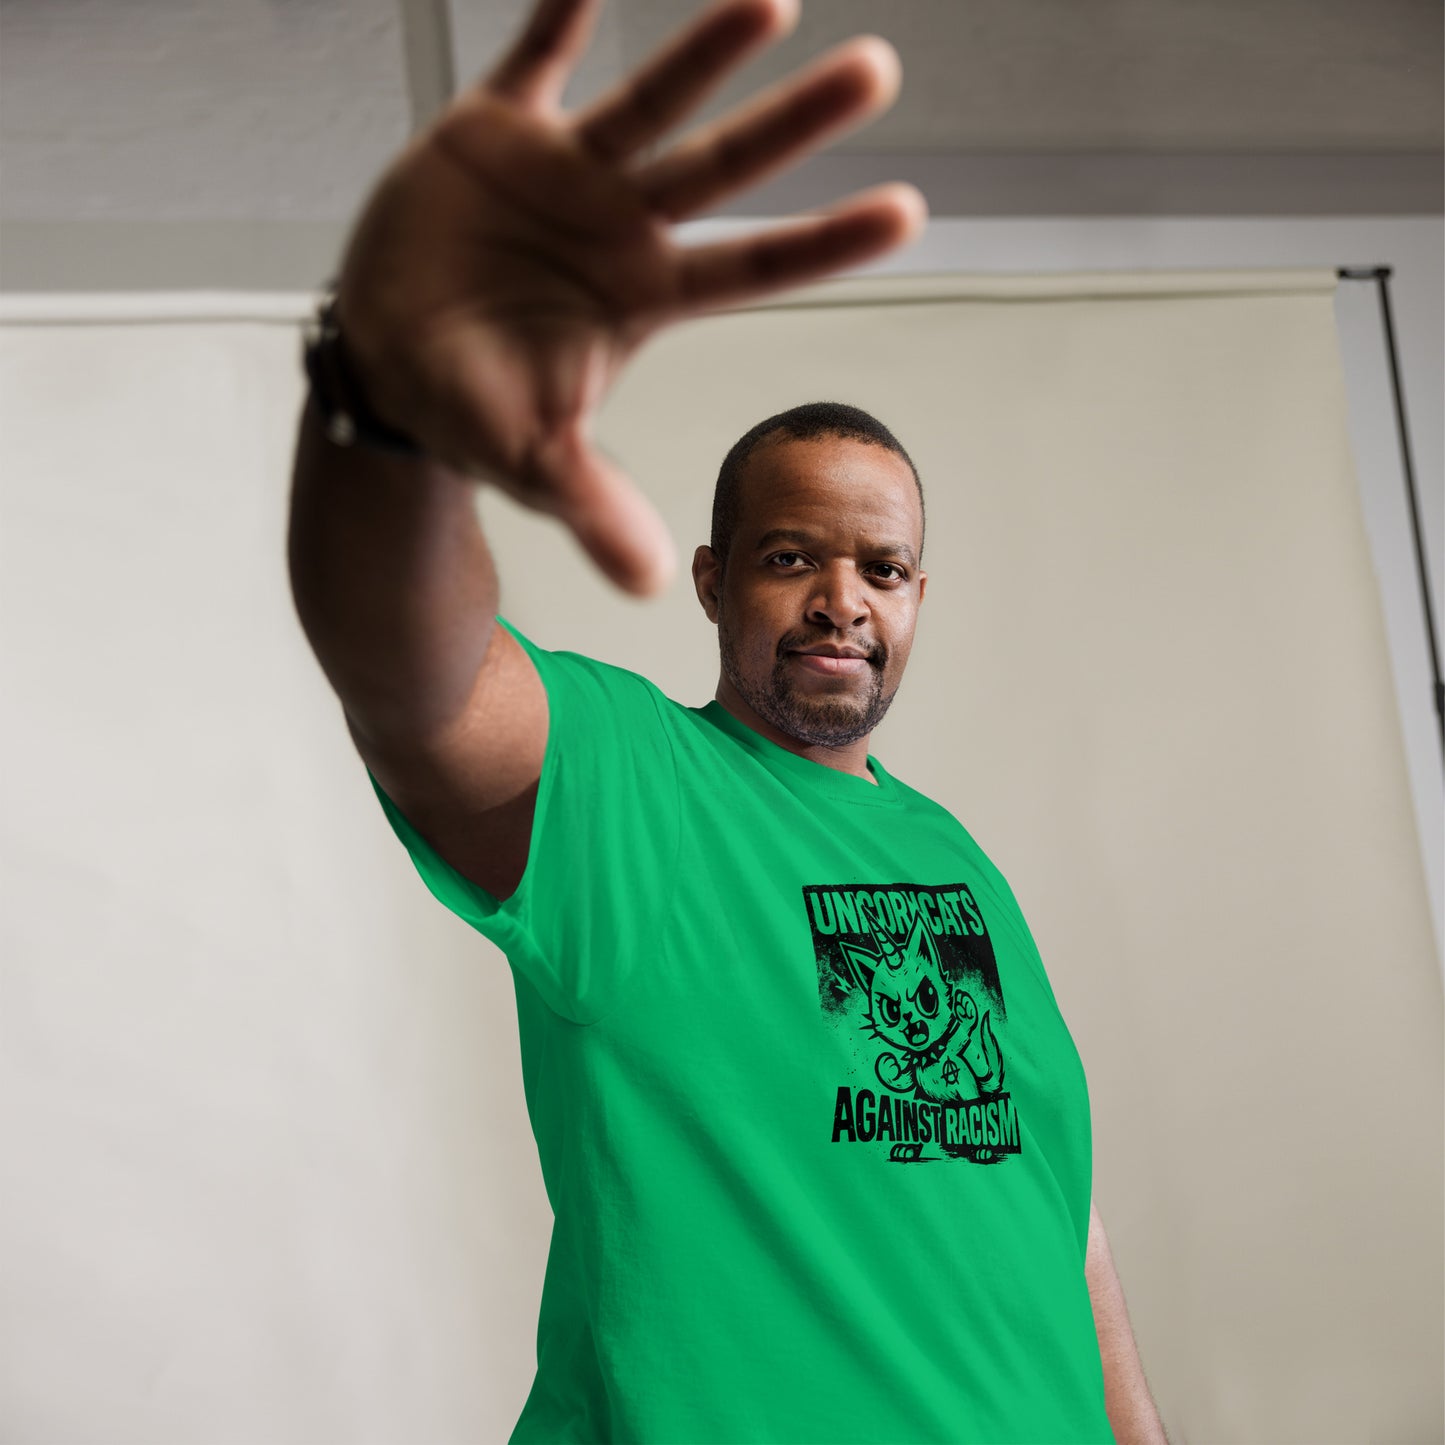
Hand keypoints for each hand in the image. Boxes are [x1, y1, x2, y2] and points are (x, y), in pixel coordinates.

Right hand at [332, 0, 926, 595]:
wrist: (387, 360)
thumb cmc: (473, 409)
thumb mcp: (534, 463)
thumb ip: (594, 507)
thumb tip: (651, 584)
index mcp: (644, 297)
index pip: (754, 268)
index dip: (826, 243)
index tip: (909, 213)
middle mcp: (620, 226)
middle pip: (723, 168)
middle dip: (795, 123)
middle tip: (879, 73)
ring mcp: (563, 173)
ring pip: (649, 100)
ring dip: (705, 51)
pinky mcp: (493, 131)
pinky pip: (535, 55)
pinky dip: (562, 11)